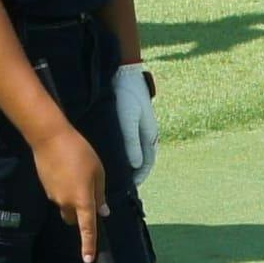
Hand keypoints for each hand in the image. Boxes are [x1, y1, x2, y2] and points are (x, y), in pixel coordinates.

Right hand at [30, 120, 109, 259]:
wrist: (49, 139)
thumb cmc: (79, 153)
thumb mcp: (98, 172)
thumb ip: (100, 194)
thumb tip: (103, 211)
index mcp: (82, 201)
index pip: (87, 228)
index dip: (89, 245)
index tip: (89, 259)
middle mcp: (66, 203)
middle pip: (74, 219)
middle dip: (81, 215)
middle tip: (89, 194)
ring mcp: (53, 197)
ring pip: (66, 206)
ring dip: (73, 200)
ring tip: (77, 174)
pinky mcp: (46, 189)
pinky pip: (59, 195)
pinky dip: (64, 189)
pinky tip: (66, 171)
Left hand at [111, 62, 157, 181]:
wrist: (125, 75)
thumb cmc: (128, 97)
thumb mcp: (129, 121)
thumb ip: (132, 143)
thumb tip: (136, 165)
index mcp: (149, 134)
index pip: (147, 162)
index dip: (140, 176)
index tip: (130, 187)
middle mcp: (147, 132)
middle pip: (143, 158)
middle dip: (135, 172)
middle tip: (122, 184)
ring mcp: (140, 127)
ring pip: (136, 151)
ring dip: (129, 162)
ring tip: (117, 172)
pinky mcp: (132, 121)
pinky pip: (130, 142)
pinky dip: (125, 151)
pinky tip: (113, 153)